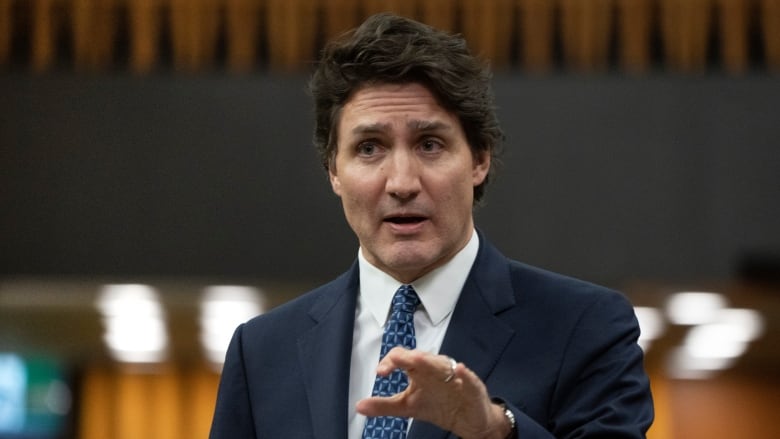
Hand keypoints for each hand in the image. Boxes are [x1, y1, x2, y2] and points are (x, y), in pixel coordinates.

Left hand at [356, 347, 510, 438]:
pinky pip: (469, 378)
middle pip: (422, 358)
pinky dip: (464, 374)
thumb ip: (384, 405)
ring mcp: (454, 377)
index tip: (380, 372)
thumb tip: (358, 406)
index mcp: (419, 371)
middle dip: (409, 358)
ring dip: (432, 362)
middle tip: (397, 359)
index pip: (403, 359)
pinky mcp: (472, 387)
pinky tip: (460, 370)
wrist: (469, 420)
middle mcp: (435, 369)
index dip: (391, 362)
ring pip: (443, 365)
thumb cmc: (437, 406)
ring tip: (420, 359)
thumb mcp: (407, 407)